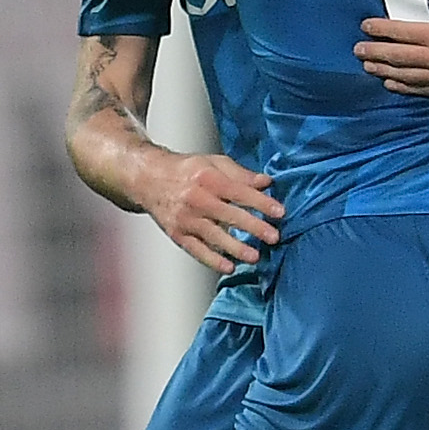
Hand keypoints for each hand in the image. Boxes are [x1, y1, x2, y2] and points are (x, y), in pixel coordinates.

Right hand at [139, 150, 281, 275]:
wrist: (149, 179)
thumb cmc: (185, 170)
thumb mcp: (213, 162)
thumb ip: (241, 174)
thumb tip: (266, 183)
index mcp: (208, 178)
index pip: (240, 192)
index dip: (261, 203)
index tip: (279, 212)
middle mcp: (196, 198)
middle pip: (229, 215)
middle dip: (254, 227)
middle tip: (274, 237)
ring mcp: (186, 218)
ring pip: (214, 236)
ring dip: (236, 248)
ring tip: (255, 257)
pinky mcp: (178, 234)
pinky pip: (197, 250)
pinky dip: (212, 260)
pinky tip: (228, 267)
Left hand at [355, 0, 428, 97]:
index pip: (402, 33)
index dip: (381, 30)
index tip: (366, 27)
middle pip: (399, 58)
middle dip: (375, 54)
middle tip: (358, 51)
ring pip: (408, 77)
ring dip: (385, 72)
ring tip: (369, 68)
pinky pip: (424, 90)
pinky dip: (406, 87)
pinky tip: (393, 84)